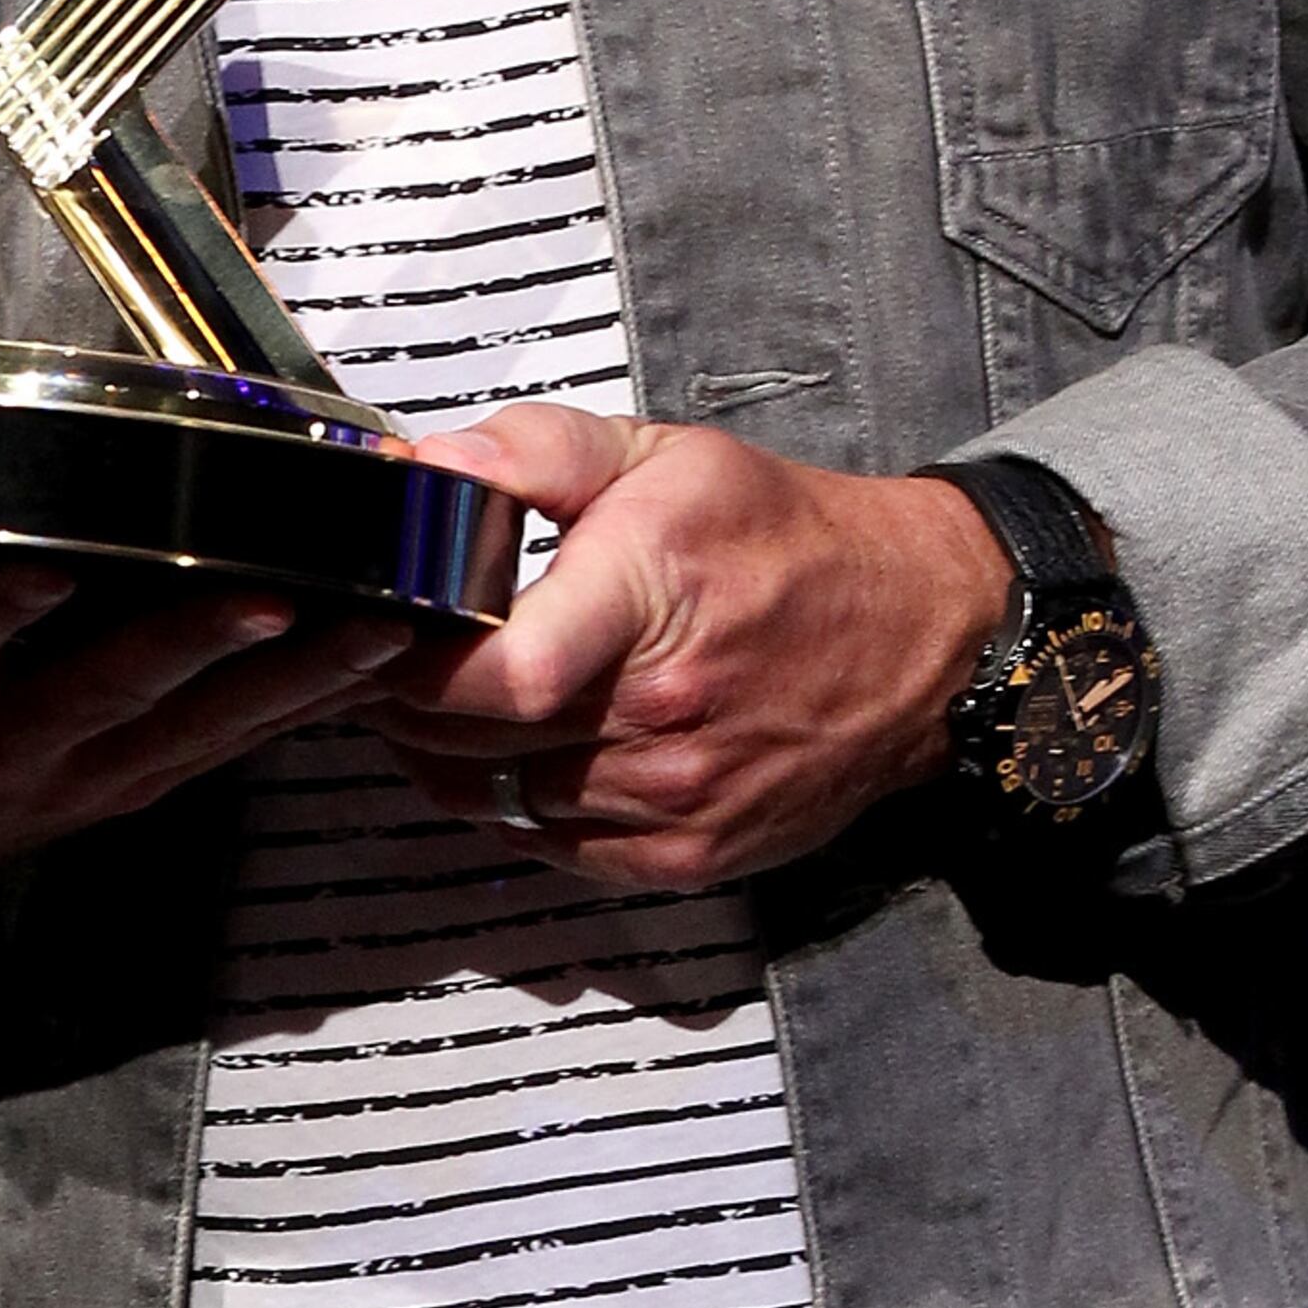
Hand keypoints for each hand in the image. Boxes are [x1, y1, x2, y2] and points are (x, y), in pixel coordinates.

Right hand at [0, 540, 416, 893]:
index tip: (43, 558)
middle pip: (95, 693)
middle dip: (185, 644)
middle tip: (269, 588)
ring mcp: (63, 780)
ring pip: (184, 730)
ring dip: (280, 679)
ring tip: (368, 621)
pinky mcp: (119, 790)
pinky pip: (221, 753)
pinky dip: (299, 709)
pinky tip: (375, 658)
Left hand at [374, 410, 1014, 892]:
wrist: (920, 635)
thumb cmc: (787, 540)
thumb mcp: (666, 457)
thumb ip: (538, 453)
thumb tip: (433, 463)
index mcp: (651, 598)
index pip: (499, 672)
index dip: (413, 659)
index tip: (386, 626)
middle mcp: (664, 713)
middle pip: (475, 739)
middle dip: (407, 699)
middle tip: (392, 656)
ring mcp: (677, 798)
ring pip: (497, 799)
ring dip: (449, 754)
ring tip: (448, 698)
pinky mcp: (686, 854)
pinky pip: (548, 845)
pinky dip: (508, 803)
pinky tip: (513, 750)